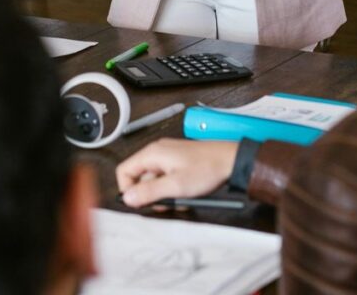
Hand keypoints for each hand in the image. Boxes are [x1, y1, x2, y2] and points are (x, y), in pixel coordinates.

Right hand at [116, 139, 239, 207]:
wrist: (232, 160)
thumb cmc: (208, 168)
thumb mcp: (176, 186)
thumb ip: (149, 192)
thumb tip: (127, 198)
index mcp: (152, 154)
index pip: (124, 171)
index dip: (127, 189)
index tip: (139, 202)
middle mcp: (157, 152)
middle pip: (139, 177)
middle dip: (150, 194)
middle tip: (165, 203)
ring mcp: (168, 156)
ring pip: (154, 180)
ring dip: (163, 193)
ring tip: (179, 198)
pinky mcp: (178, 162)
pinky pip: (166, 178)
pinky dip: (173, 189)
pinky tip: (186, 193)